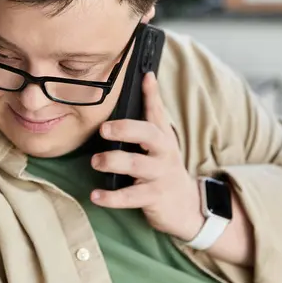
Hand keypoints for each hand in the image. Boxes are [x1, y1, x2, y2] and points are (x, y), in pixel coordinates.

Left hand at [90, 72, 204, 240]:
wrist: (186, 206)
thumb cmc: (164, 167)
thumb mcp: (162, 142)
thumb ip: (152, 113)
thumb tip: (147, 77)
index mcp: (162, 137)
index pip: (156, 111)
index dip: (151, 94)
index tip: (145, 76)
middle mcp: (163, 153)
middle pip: (147, 135)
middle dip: (125, 129)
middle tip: (104, 129)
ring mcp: (159, 175)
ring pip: (136, 165)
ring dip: (113, 161)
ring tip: (95, 162)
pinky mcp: (154, 197)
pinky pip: (131, 196)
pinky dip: (112, 197)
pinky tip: (95, 196)